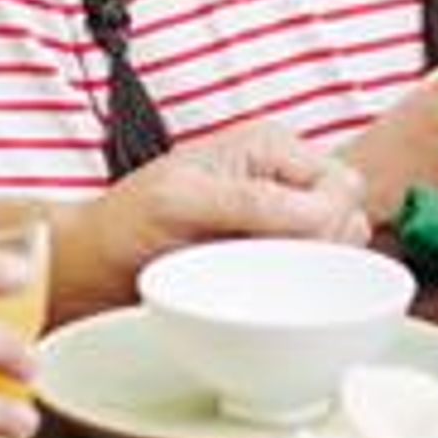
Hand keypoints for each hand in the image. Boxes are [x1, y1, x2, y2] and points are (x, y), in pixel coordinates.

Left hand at [67, 121, 368, 305]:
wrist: (87, 266)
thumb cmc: (121, 225)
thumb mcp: (181, 201)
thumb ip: (250, 202)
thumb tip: (318, 215)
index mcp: (268, 146)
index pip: (340, 184)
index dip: (325, 222)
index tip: (290, 251)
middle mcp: (281, 177)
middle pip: (349, 213)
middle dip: (321, 247)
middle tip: (268, 267)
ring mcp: (277, 218)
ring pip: (339, 246)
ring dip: (307, 269)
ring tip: (256, 277)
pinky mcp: (268, 255)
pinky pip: (311, 272)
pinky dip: (296, 285)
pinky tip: (261, 291)